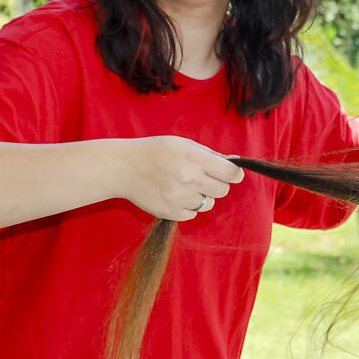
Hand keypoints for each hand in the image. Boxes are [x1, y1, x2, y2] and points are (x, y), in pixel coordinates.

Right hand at [119, 136, 246, 220]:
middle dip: (218, 184)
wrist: (124, 168)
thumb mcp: (183, 144)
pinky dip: (188, 207)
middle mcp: (190, 180)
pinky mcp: (171, 212)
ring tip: (185, 186)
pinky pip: (193, 214)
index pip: (230, 173)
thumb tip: (234, 163)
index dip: (234, 174)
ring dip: (202, 196)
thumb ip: (209, 155)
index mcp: (195, 159)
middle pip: (223, 190)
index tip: (232, 174)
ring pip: (209, 204)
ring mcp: (180, 198)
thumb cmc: (155, 152)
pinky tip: (175, 195)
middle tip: (204, 178)